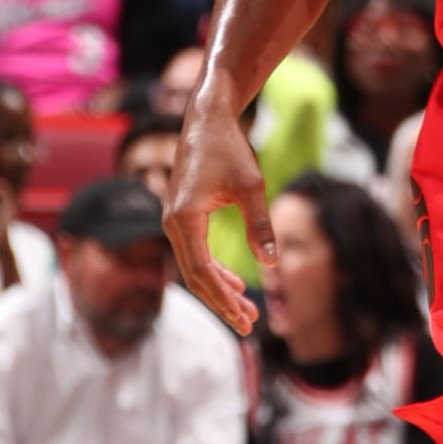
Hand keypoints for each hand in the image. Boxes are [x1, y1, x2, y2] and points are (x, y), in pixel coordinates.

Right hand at [165, 87, 274, 335]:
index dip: (222, 298)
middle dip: (222, 301)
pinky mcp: (182, 215)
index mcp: (184, 218)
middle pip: (195, 276)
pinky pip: (195, 252)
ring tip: (247, 310)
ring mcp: (174, 219)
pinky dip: (214, 270)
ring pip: (194, 266)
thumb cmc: (228, 147)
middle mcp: (172, 222)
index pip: (200, 272)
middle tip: (249, 325)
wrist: (207, 118)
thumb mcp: (252, 186)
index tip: (244, 318)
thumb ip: (260, 225)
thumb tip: (271, 264)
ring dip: (220, 288)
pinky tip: (235, 282)